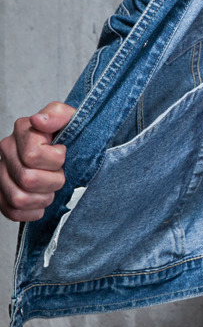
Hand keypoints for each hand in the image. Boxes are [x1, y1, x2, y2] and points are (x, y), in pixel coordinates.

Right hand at [0, 102, 75, 221]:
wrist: (69, 149)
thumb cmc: (70, 134)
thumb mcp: (72, 118)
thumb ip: (58, 114)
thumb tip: (39, 121)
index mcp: (22, 130)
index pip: (33, 155)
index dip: (55, 160)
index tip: (62, 153)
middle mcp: (6, 150)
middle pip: (27, 179)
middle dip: (53, 181)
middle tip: (59, 174)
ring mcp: (1, 172)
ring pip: (18, 198)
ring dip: (43, 198)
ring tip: (51, 188)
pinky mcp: (1, 193)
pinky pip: (11, 211)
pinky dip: (32, 212)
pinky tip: (41, 201)